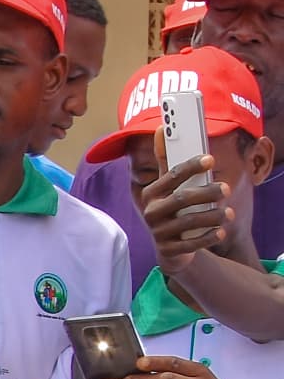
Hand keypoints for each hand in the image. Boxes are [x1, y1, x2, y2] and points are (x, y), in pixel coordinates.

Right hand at [141, 152, 229, 270]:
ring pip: (188, 222)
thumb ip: (165, 161)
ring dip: (212, 216)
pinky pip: (190, 244)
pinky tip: (220, 230)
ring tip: (228, 212)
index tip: (210, 159)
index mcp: (151, 194)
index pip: (170, 176)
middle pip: (181, 199)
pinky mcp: (168, 250)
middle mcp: (152, 212)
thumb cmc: (171, 210)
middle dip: (206, 192)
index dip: (190, 166)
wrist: (169, 248)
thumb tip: (161, 129)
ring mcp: (159, 233)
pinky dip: (207, 237)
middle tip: (226, 188)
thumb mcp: (165, 187)